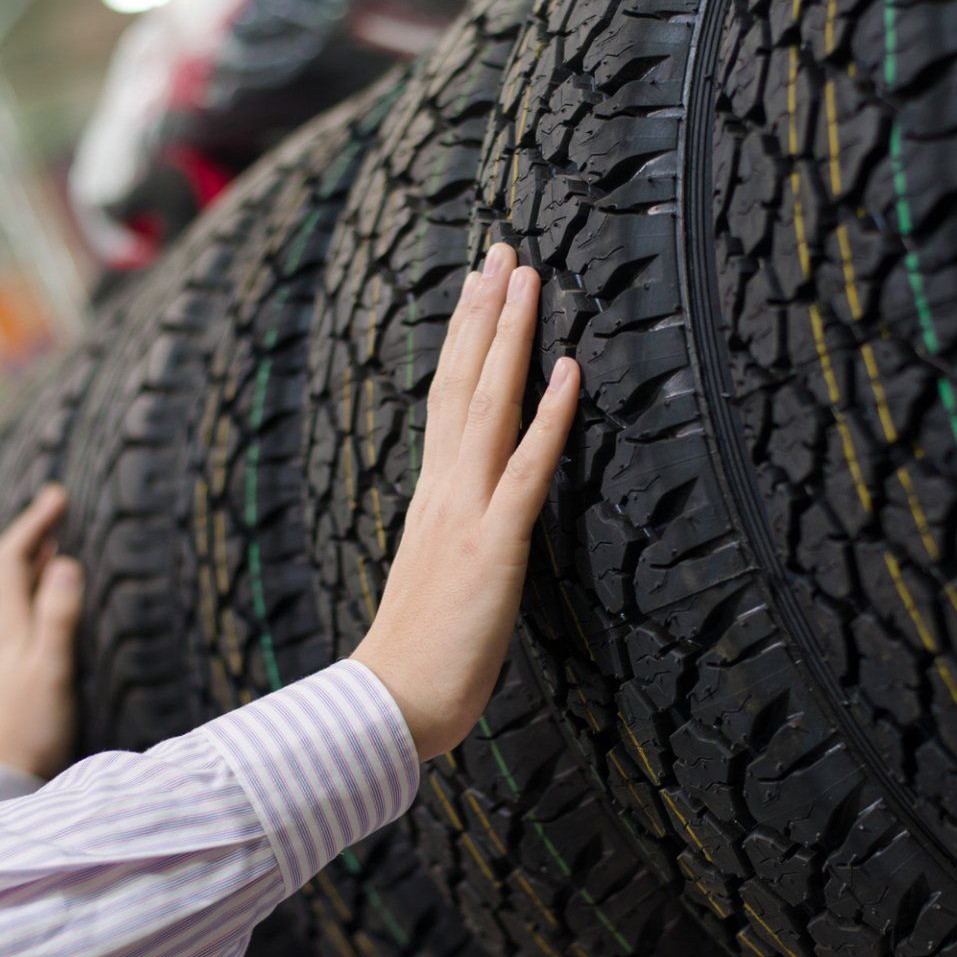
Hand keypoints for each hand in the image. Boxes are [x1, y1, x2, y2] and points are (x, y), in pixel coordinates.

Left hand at [0, 484, 83, 778]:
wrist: (6, 775)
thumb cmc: (31, 726)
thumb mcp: (51, 669)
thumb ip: (58, 616)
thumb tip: (66, 562)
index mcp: (9, 624)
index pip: (13, 557)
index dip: (34, 522)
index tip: (59, 494)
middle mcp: (4, 630)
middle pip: (12, 568)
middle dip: (35, 531)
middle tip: (59, 503)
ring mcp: (8, 650)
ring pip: (18, 589)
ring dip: (38, 557)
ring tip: (59, 537)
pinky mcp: (18, 668)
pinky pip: (27, 610)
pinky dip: (42, 587)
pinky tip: (54, 597)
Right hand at [352, 244, 579, 760]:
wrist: (387, 707)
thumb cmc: (411, 662)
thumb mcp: (432, 585)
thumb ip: (447, 546)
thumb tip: (461, 532)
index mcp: (430, 499)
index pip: (448, 401)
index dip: (465, 341)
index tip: (477, 289)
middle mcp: (444, 490)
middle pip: (463, 381)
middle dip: (484, 312)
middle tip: (501, 250)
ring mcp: (467, 512)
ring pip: (489, 404)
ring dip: (510, 336)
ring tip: (526, 275)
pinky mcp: (494, 545)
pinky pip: (528, 469)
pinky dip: (549, 415)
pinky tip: (568, 370)